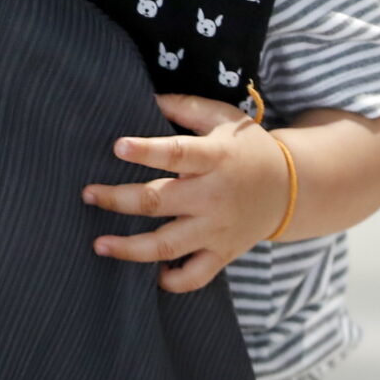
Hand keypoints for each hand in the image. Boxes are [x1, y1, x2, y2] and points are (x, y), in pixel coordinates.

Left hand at [81, 93, 291, 292]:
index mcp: (215, 158)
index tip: (117, 147)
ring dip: (130, 248)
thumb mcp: (225, 117)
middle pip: (159, 201)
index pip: (177, 153)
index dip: (146, 151)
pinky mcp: (223, 253)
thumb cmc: (249, 147)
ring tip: (98, 245)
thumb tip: (146, 97)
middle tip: (87, 195)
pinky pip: (195, 276)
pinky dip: (172, 282)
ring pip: (168, 245)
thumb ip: (186, 107)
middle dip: (118, 199)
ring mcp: (218, 229)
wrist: (292, 189)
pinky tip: (151, 275)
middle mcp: (214, 196)